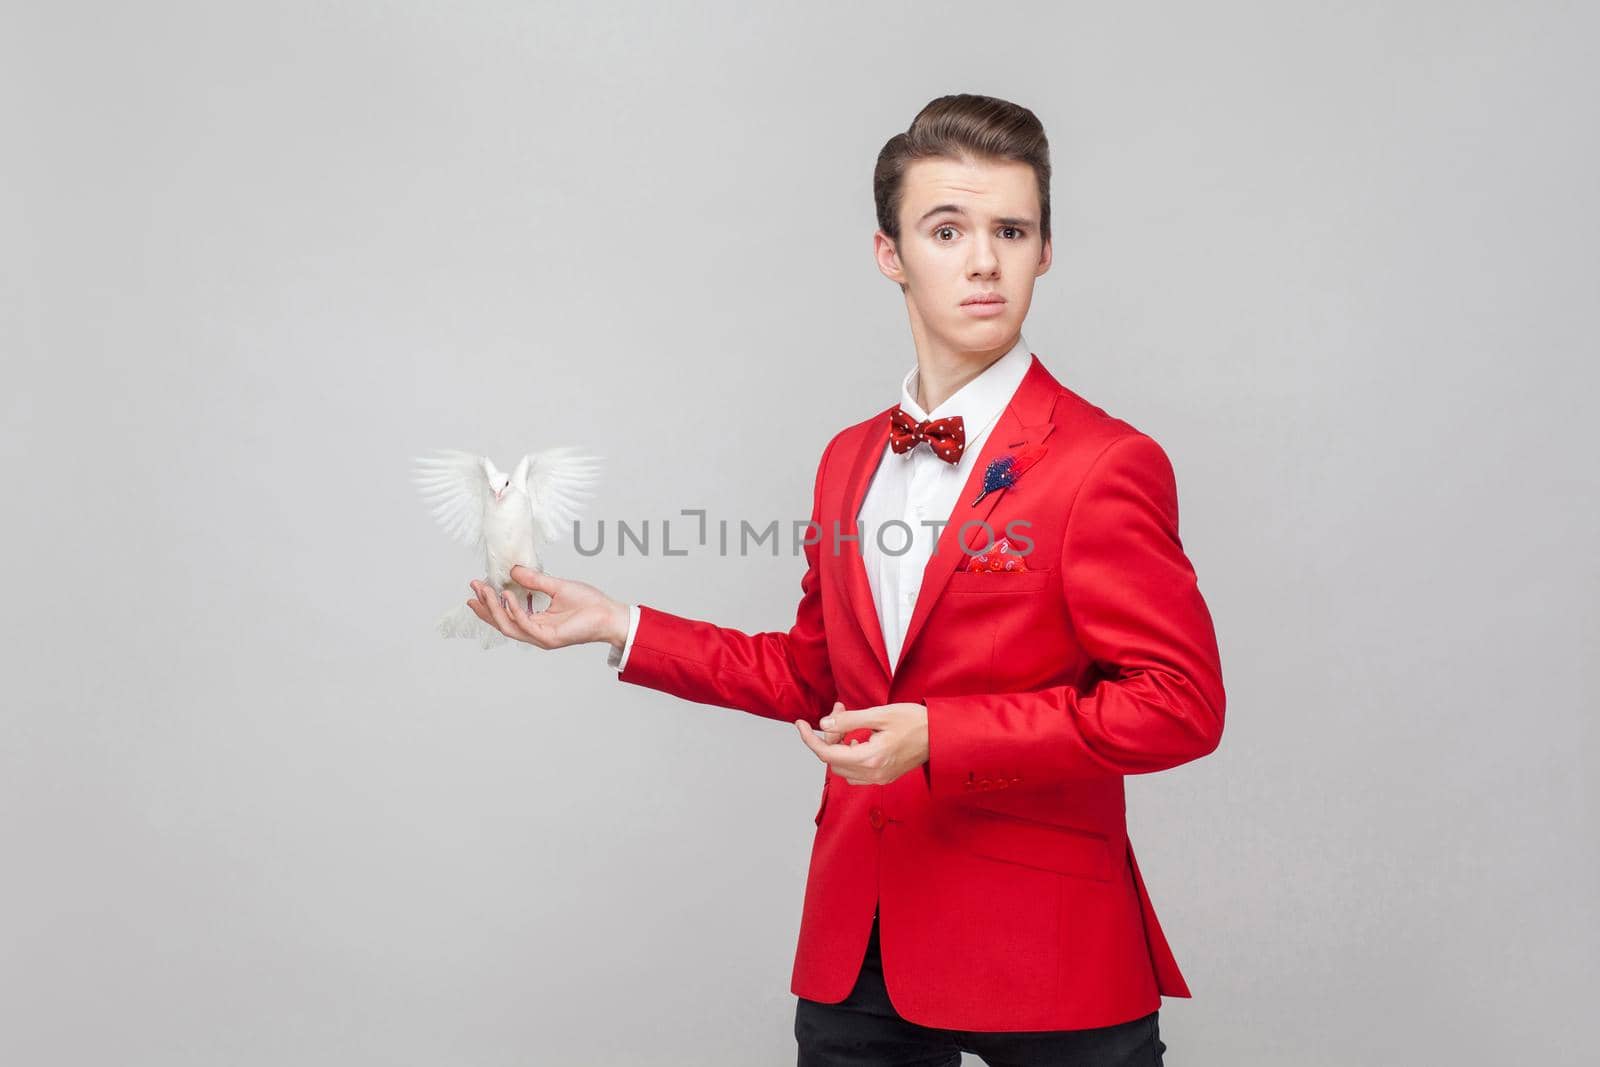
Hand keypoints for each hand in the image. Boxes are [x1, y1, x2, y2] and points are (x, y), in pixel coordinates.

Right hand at [467, 564, 629, 650]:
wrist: (609, 614)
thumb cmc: (589, 604)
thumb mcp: (557, 586)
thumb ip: (535, 580)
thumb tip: (513, 571)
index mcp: (537, 622)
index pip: (507, 615)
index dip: (490, 603)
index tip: (478, 586)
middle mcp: (536, 632)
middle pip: (502, 623)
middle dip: (486, 606)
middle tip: (474, 587)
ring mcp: (542, 637)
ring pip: (509, 626)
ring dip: (495, 608)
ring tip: (486, 590)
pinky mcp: (550, 638)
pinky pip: (525, 625)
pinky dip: (514, 611)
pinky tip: (508, 596)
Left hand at [794, 701, 928, 785]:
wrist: (941, 736)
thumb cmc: (915, 722)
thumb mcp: (880, 714)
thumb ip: (849, 720)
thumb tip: (824, 724)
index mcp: (870, 758)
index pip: (827, 753)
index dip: (809, 739)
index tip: (800, 724)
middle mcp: (872, 773)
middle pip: (833, 759)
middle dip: (829, 735)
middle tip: (838, 711)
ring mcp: (878, 778)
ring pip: (842, 766)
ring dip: (838, 744)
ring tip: (848, 720)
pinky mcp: (883, 776)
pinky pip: (855, 770)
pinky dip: (849, 753)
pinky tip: (859, 738)